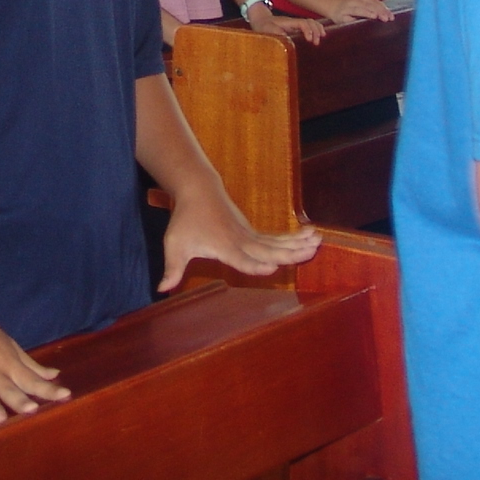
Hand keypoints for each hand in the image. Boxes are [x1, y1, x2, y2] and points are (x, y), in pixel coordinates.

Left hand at [159, 184, 319, 291]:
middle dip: (288, 252)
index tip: (272, 267)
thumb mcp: (174, 245)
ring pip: (277, 241)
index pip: (241, 258)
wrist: (198, 190)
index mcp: (223, 246)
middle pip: (267, 249)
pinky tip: (312, 236)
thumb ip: (171, 269)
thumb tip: (160, 289)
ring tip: (319, 240)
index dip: (255, 264)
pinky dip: (294, 237)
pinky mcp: (254, 232)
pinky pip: (277, 237)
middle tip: (309, 252)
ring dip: (298, 242)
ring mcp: (249, 235)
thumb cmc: (185, 220)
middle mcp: (240, 240)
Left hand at [248, 4, 324, 45]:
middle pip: (310, 22)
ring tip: (322, 37)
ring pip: (311, 23)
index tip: (309, 40)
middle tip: (316, 42)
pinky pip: (309, 27)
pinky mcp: (296, 29)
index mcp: (288, 22)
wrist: (261, 21)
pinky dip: (316, 30)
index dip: (308, 30)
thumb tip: (287, 39)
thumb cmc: (264, 27)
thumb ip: (277, 34)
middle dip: (316, 30)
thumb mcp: (268, 30)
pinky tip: (321, 36)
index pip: (302, 23)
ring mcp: (296, 25)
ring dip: (318, 29)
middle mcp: (294, 23)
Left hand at [321, 0, 389, 25]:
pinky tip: (388, 10)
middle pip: (368, 5)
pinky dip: (382, 5)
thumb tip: (361, 24)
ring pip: (373, 2)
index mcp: (347, 8)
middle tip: (388, 18)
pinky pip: (375, 0)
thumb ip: (351, 22)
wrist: (334, 3)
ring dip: (383, 8)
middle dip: (379, 11)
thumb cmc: (339, 16)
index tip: (376, 16)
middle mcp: (354, 0)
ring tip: (391, 16)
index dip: (367, 13)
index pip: (359, 10)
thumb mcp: (342, 21)